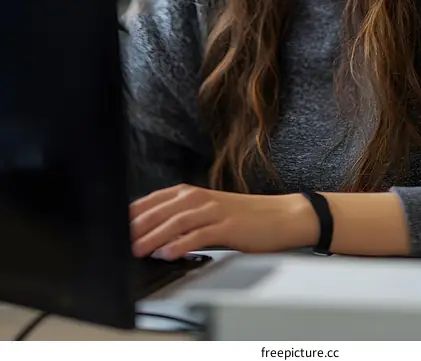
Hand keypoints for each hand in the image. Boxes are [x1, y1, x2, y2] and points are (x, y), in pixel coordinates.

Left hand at [129, 185, 318, 259]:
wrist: (280, 216)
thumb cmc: (243, 218)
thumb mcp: (207, 213)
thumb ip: (181, 220)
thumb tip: (150, 235)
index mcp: (191, 193)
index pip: (153, 200)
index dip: (133, 214)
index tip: (113, 227)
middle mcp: (200, 198)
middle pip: (162, 210)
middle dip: (138, 227)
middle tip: (118, 242)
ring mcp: (214, 211)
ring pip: (178, 221)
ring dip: (154, 236)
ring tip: (137, 250)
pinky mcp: (228, 226)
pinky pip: (200, 235)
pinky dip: (182, 244)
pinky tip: (169, 253)